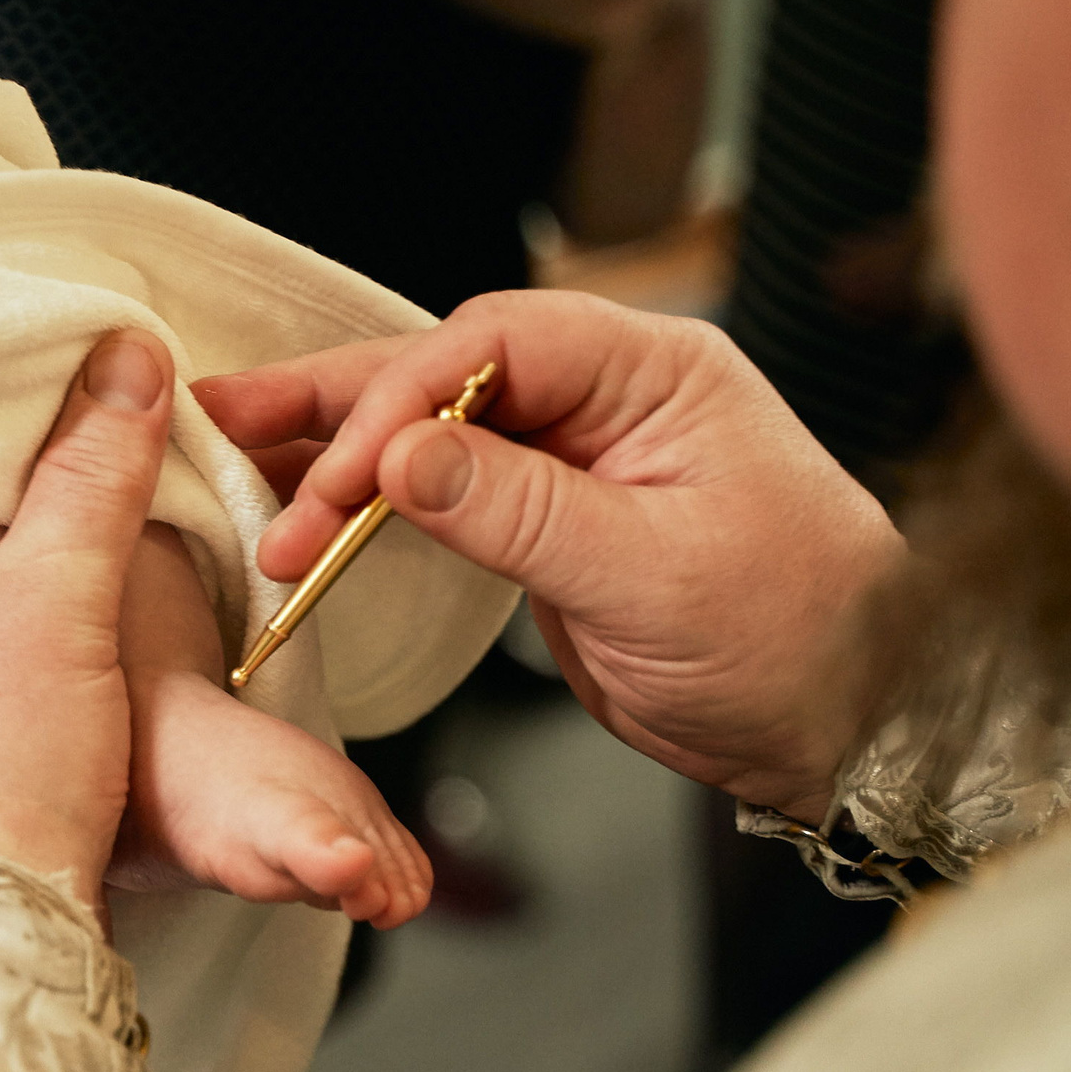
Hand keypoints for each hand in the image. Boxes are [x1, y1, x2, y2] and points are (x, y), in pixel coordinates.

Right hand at [192, 291, 902, 820]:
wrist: (846, 727)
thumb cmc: (796, 641)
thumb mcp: (651, 577)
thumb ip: (520, 513)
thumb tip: (402, 459)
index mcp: (654, 372)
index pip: (495, 344)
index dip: (401, 397)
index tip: (344, 477)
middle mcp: (606, 397)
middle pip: (442, 371)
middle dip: (332, 403)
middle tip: (224, 415)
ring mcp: (570, 457)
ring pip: (426, 430)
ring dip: (330, 451)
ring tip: (230, 454)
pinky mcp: (543, 519)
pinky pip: (438, 492)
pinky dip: (366, 504)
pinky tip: (301, 509)